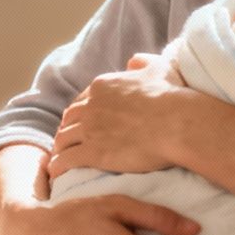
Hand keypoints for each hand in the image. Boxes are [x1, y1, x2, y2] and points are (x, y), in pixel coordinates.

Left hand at [48, 57, 211, 179]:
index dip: (79, 113)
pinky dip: (57, 166)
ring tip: (60, 159)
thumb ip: (142, 62)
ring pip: (63, 139)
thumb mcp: (158, 69)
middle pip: (69, 119)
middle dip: (67, 130)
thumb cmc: (172, 97)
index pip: (81, 101)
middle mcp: (91, 105)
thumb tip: (133, 61)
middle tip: (68, 142)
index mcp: (103, 86)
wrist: (178, 123)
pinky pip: (66, 160)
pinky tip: (56, 174)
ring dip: (60, 149)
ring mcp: (90, 129)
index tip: (80, 123)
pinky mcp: (93, 152)